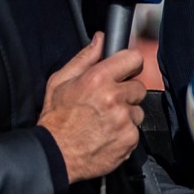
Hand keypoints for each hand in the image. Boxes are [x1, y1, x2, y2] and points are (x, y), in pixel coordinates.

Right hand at [38, 35, 145, 182]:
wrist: (55, 155)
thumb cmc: (55, 119)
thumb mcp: (60, 82)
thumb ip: (84, 58)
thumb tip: (101, 39)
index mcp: (98, 79)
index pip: (133, 59)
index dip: (128, 65)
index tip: (124, 72)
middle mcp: (114, 97)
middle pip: (138, 87)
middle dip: (125, 93)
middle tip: (106, 103)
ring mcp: (124, 119)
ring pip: (138, 110)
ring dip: (126, 114)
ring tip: (104, 121)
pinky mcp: (130, 138)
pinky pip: (136, 130)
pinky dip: (125, 132)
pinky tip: (107, 134)